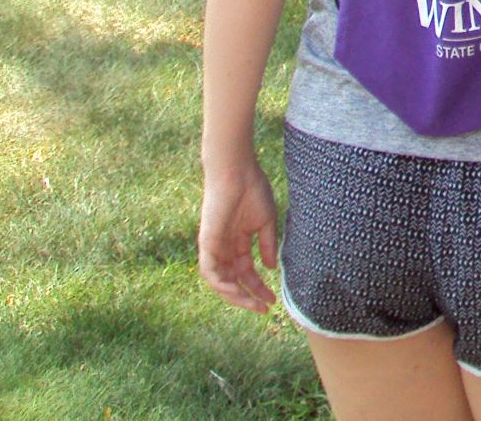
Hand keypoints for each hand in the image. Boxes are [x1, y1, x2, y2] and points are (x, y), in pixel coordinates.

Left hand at [198, 157, 280, 312]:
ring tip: (251, 303)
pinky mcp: (206, 243)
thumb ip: (267, 245)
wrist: (238, 172)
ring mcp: (214, 246)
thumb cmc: (253, 190)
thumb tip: (270, 268)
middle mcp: (224, 248)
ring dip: (234, 295)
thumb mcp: (265, 222)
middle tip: (263, 308)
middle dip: (248, 296)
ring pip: (220, 280)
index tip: (273, 300)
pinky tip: (235, 290)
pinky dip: (220, 283)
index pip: (247, 272)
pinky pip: (209, 270)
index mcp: (239, 242)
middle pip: (234, 281)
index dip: (259, 287)